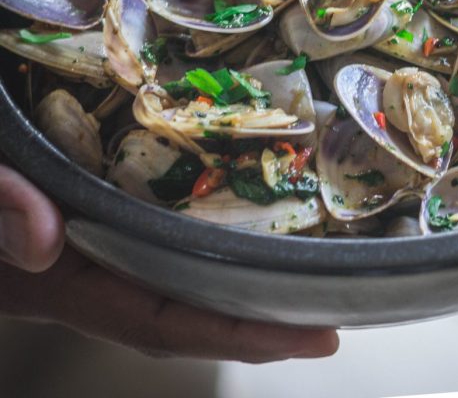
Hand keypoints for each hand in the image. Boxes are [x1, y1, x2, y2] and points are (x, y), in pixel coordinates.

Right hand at [0, 165, 337, 361]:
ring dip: (231, 271)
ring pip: (165, 270)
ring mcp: (76, 239)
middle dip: (256, 316)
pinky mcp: (77, 205)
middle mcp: (73, 267)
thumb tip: (46, 242)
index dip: (238, 334)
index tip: (314, 336)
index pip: (159, 319)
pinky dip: (194, 223)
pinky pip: (146, 225)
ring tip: (303, 255)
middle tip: (335, 304)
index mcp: (52, 277)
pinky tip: (230, 199)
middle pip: (179, 306)